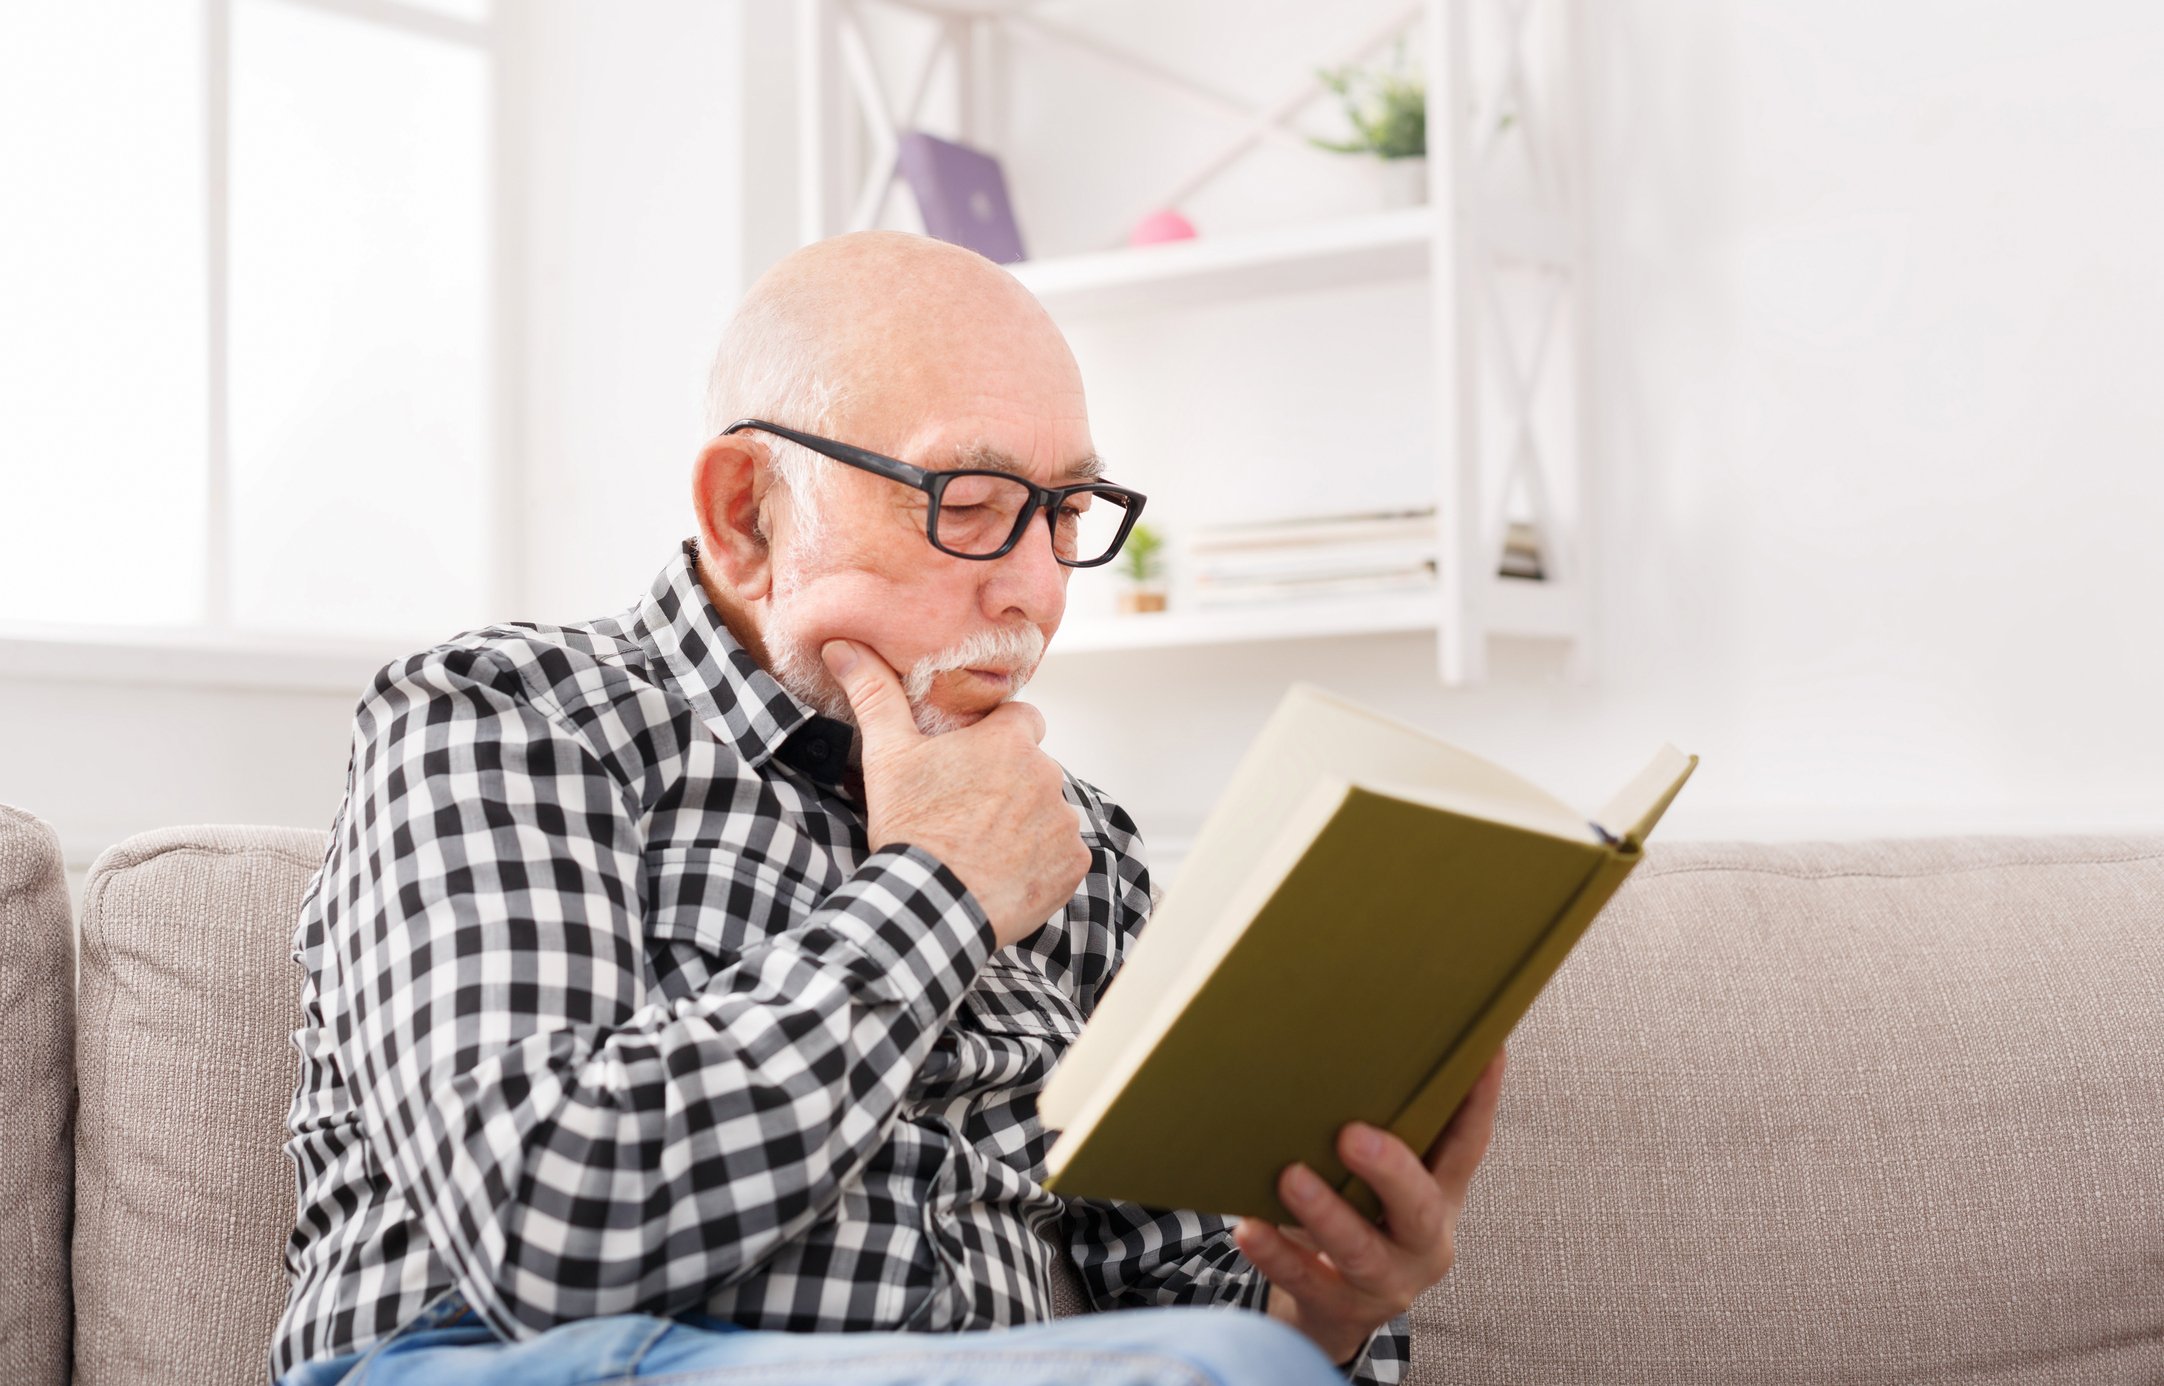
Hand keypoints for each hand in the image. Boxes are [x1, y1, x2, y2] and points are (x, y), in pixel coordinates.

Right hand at [822, 639, 1088, 948]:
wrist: (929, 904)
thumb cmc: (909, 826)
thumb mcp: (887, 757)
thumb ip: (874, 695)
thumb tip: (842, 646)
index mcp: (1009, 741)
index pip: (1022, 720)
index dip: (998, 739)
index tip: (971, 764)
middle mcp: (1048, 774)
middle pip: (1035, 769)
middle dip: (1011, 784)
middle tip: (970, 812)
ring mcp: (1064, 821)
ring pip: (1050, 811)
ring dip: (1028, 823)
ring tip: (986, 847)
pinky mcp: (1073, 864)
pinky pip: (1065, 854)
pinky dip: (1044, 862)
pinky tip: (1007, 873)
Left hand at [1235, 1049, 1507, 1366]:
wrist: (1333, 1311)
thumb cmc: (1358, 1217)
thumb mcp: (1382, 1181)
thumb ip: (1386, 1131)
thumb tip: (1352, 1040)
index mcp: (1441, 1197)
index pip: (1468, 1145)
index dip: (1481, 1099)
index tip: (1487, 1050)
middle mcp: (1424, 1242)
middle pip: (1418, 1207)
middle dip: (1390, 1171)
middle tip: (1351, 1135)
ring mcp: (1384, 1281)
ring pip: (1360, 1250)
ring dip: (1325, 1212)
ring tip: (1290, 1177)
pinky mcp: (1339, 1308)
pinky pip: (1306, 1282)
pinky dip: (1277, 1254)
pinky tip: (1249, 1228)